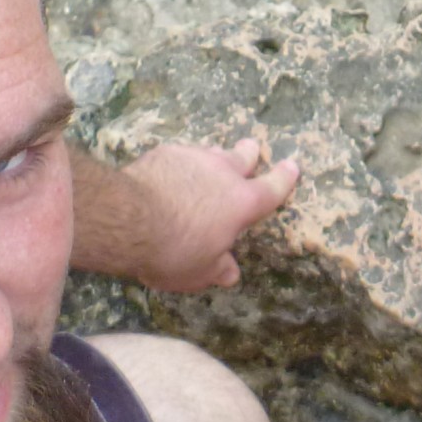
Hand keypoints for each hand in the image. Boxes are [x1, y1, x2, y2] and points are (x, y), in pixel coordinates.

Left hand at [121, 139, 301, 293]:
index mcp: (241, 202)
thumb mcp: (200, 271)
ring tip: (208, 164)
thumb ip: (218, 268)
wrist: (129, 218)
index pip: (273, 188)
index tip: (293, 166)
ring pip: (211, 152)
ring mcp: (193, 157)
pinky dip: (180, 164)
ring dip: (212, 158)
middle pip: (244, 156)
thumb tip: (230, 273)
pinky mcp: (165, 152)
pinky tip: (168, 174)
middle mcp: (223, 173)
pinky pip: (180, 155)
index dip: (285, 178)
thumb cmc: (174, 250)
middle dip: (250, 153)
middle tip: (251, 148)